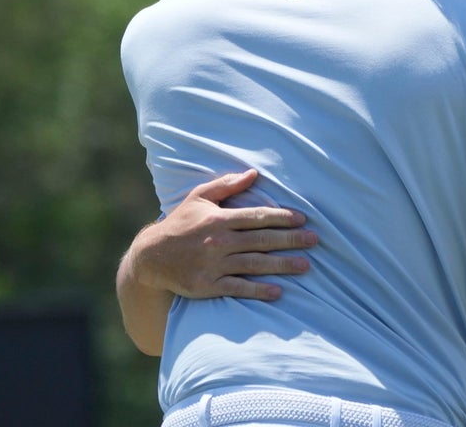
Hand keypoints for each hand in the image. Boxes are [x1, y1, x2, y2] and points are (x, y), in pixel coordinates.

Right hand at [134, 170, 318, 300]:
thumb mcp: (199, 198)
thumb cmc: (180, 224)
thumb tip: (254, 173)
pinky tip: (277, 291)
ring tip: (305, 266)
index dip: (281, 217)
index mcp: (219, 219)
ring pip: (254, 264)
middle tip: (314, 241)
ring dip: (282, 265)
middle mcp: (219, 242)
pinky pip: (237, 288)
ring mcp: (213, 265)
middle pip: (261, 240)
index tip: (302, 219)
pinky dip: (258, 290)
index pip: (257, 217)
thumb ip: (226, 185)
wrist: (151, 257)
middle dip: (290, 240)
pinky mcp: (207, 286)